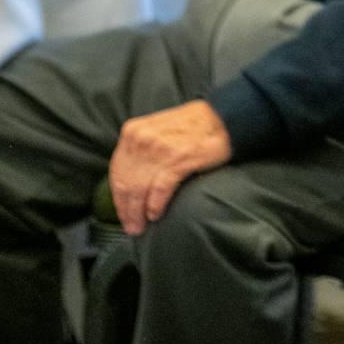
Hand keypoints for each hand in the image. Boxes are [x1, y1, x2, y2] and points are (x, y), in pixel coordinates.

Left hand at [107, 100, 231, 233]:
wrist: (225, 117)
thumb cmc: (194, 125)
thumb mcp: (157, 129)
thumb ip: (141, 148)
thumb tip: (131, 179)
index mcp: (133, 131)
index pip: (117, 171)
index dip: (118, 197)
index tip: (122, 213)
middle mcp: (142, 138)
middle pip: (126, 183)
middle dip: (126, 210)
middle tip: (132, 227)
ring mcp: (160, 149)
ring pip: (139, 189)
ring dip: (138, 213)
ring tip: (141, 226)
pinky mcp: (179, 158)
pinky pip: (159, 189)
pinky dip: (155, 205)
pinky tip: (155, 214)